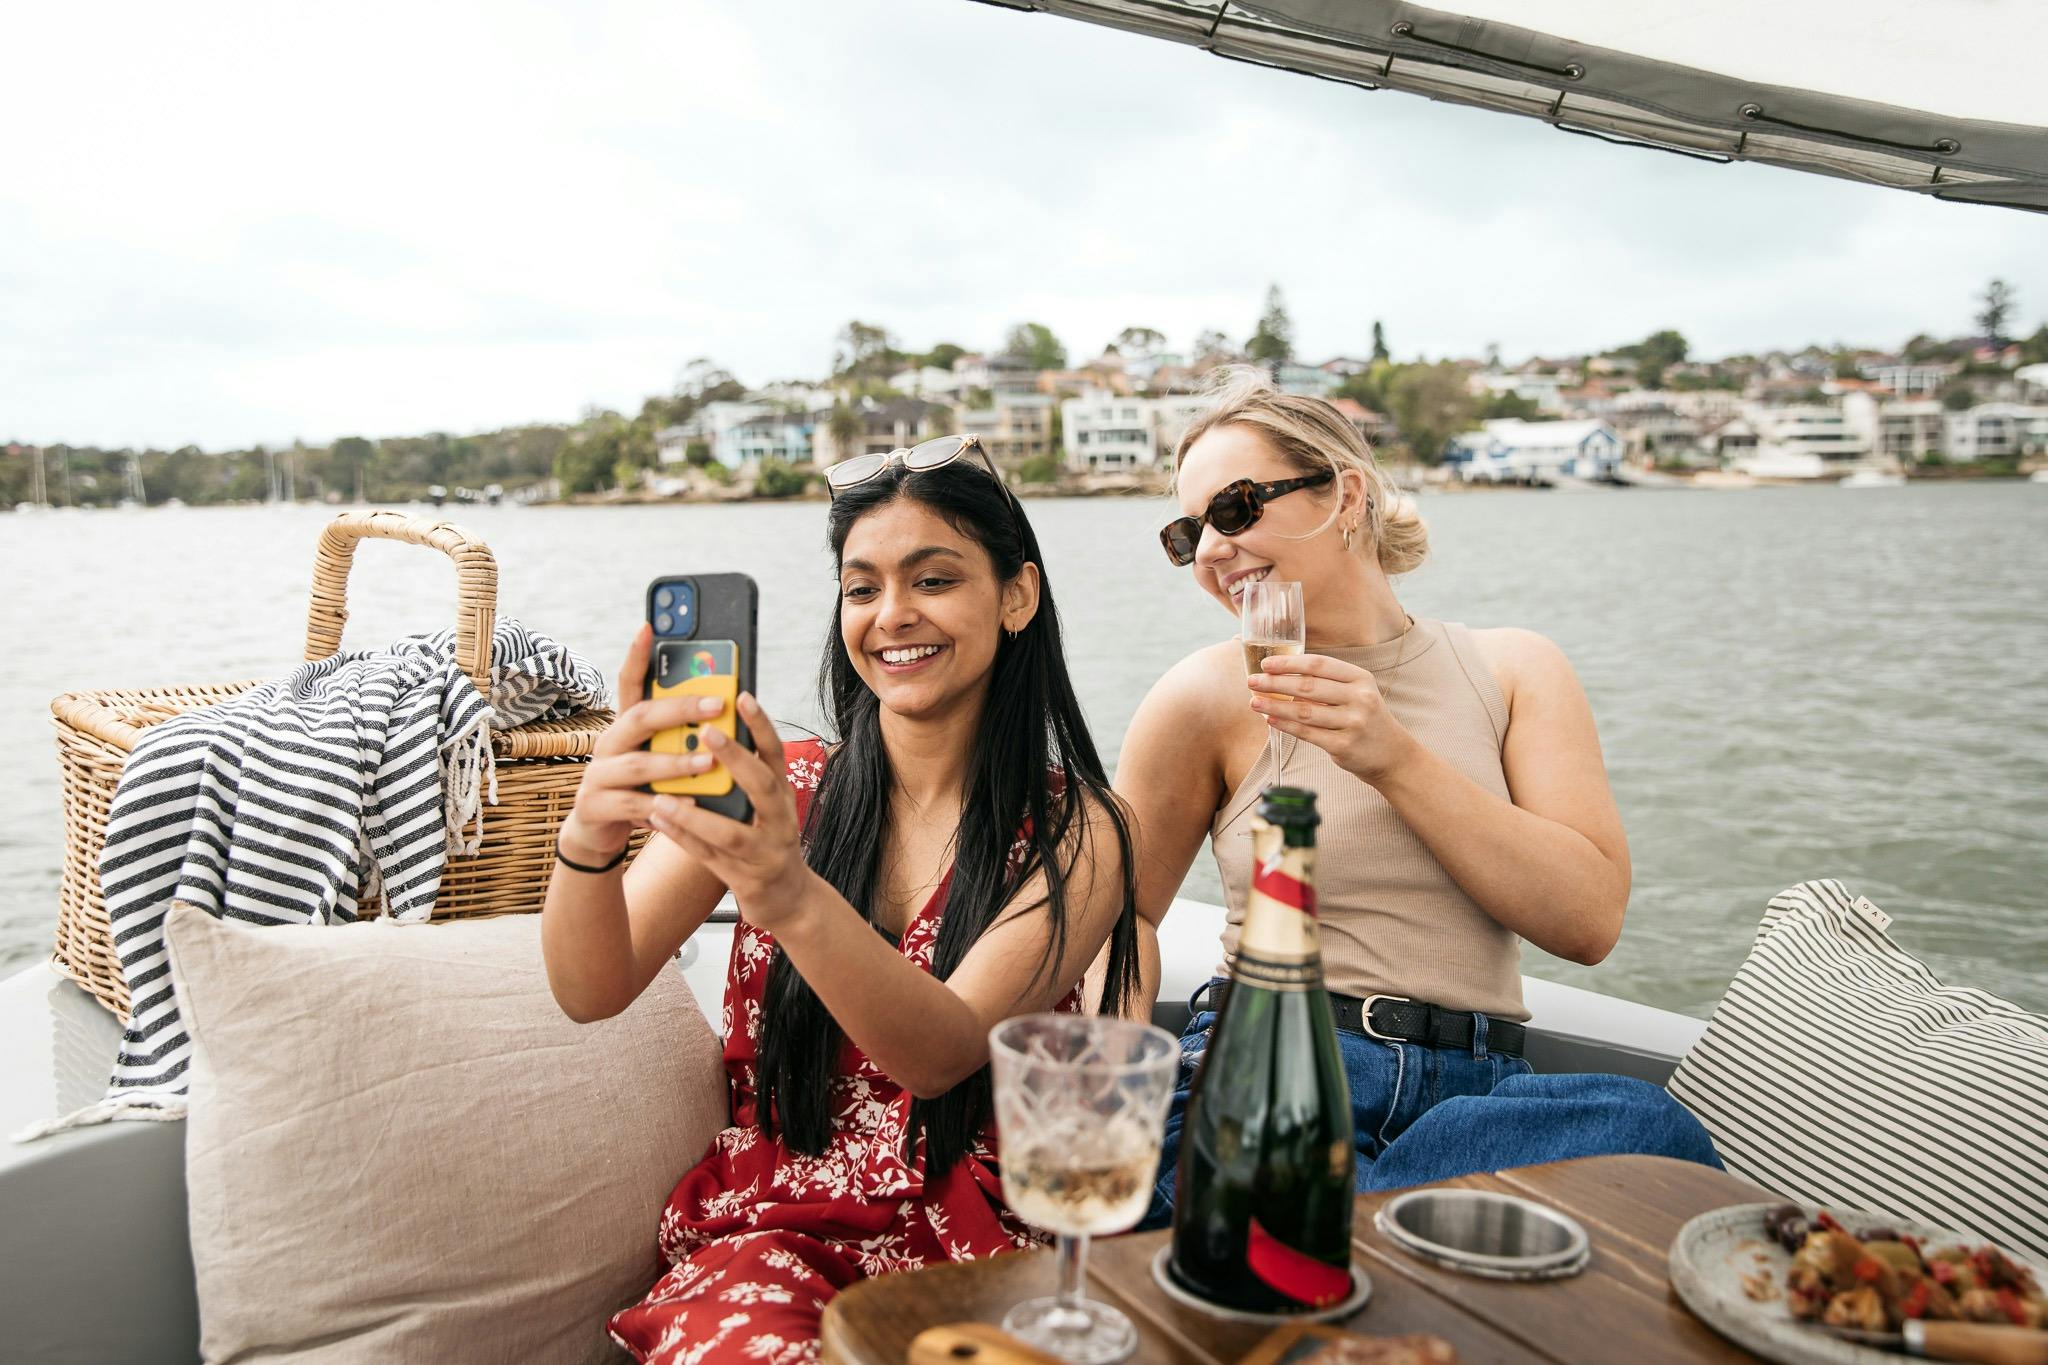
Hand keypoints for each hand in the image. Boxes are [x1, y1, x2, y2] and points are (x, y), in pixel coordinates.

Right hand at [560, 624, 730, 859]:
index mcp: (626, 726)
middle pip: (640, 717)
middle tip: (718, 705)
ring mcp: (598, 774)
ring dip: (676, 762)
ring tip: (709, 761)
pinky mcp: (595, 806)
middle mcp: (608, 743)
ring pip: (638, 763)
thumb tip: (727, 707)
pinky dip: (663, 804)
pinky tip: (691, 804)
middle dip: (681, 708)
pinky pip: (632, 804)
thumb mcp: (659, 757)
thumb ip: (680, 736)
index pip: (628, 683)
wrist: (600, 831)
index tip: (649, 626)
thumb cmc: (642, 787)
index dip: (637, 655)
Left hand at [646, 694, 816, 926]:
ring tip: (663, 796)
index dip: (761, 725)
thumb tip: (707, 735)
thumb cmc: (768, 843)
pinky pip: (710, 858)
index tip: (742, 696)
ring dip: (696, 814)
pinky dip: (684, 839)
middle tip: (708, 733)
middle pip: (763, 787)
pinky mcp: (747, 879)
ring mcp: (766, 853)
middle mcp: (781, 822)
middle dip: (736, 759)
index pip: (776, 754)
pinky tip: (659, 822)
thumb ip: (744, 779)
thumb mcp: (766, 808)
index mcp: (783, 797)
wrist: (789, 901)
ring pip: (732, 832)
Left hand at [1248, 652, 1418, 784]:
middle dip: (1275, 683)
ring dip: (1274, 705)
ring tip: (1254, 701)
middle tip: (1252, 681)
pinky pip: (1307, 733)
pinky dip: (1285, 725)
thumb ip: (1327, 683)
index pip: (1319, 665)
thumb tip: (1280, 675)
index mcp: (1360, 679)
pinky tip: (1270, 719)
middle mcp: (1359, 698)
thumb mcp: (1356, 692)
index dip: (1290, 663)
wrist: (1392, 754)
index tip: (1266, 664)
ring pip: (1304, 711)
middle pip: (1308, 687)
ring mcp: (1353, 723)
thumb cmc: (1365, 718)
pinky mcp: (1343, 746)